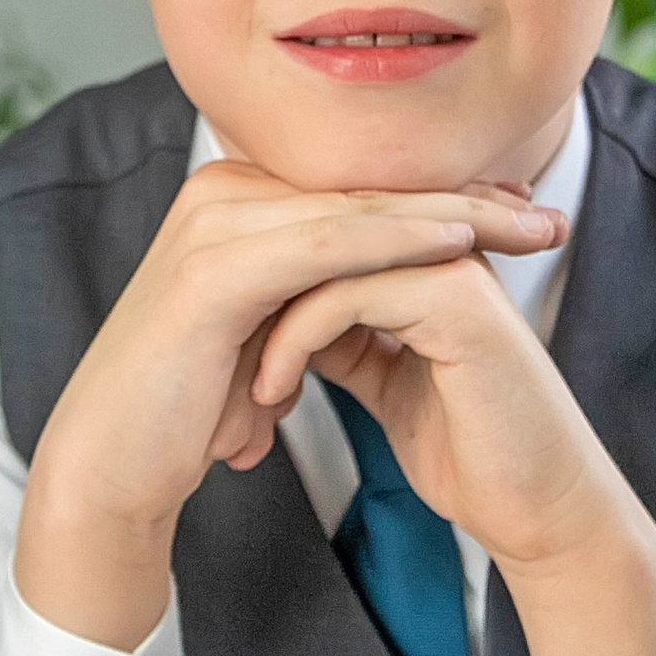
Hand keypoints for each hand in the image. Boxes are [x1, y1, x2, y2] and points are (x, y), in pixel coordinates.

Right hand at [15, 161, 565, 654]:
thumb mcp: (265, 340)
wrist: (111, 467)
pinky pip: (328, 246)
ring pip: (357, 210)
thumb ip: (313, 301)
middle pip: (366, 188)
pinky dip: (398, 242)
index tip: (519, 211)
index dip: (444, 197)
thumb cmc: (185, 413)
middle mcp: (220, 192)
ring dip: (451, 215)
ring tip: (525, 224)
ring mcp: (213, 224)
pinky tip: (458, 244)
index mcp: (234, 200)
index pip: (358, 189)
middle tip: (545, 209)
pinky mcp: (214, 270)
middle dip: (464, 197)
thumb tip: (374, 301)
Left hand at [247, 254, 655, 655]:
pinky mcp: (457, 301)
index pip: (319, 232)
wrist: (536, 509)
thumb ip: (343, 334)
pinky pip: (344, 294)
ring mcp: (453, 265)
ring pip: (321, 255)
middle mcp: (442, 244)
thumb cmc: (468, 451)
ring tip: (238, 386)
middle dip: (251, 297)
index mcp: (426, 255)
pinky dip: (292, 341)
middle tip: (202, 356)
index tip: (212, 343)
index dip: (260, 282)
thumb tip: (274, 313)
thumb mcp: (383, 379)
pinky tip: (271, 391)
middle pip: (314, 232)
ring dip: (261, 320)